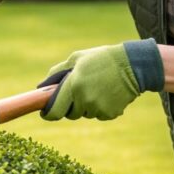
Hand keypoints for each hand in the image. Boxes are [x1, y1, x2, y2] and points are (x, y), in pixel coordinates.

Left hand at [38, 39, 163, 120]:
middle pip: (70, 113)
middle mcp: (85, 99)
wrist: (132, 66)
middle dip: (70, 105)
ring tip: (97, 87)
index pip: (54, 110)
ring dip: (86, 105)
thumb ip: (57, 73)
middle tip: (80, 90)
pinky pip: (98, 115)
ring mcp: (98, 108)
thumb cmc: (101, 59)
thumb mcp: (77, 58)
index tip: (46, 112)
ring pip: (84, 114)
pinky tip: (107, 93)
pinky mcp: (110, 114)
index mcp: (74, 84)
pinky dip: (100, 107)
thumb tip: (41, 87)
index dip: (48, 113)